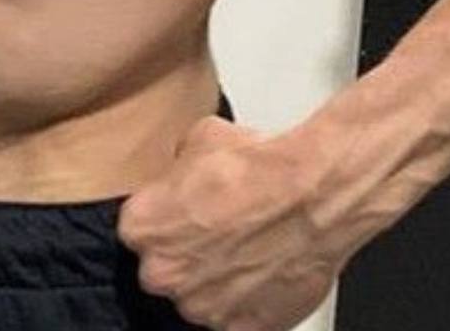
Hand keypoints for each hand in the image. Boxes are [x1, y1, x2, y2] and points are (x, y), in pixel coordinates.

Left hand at [116, 116, 345, 330]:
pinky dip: (247, 299)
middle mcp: (165, 274)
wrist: (312, 195)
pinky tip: (263, 267)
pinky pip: (236, 317)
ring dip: (215, 277)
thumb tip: (183, 171)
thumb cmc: (258, 169)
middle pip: (164, 267)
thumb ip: (178, 165)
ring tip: (246, 245)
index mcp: (142, 228)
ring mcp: (203, 307)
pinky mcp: (243, 328)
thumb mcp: (200, 138)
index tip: (180, 209)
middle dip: (185, 250)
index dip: (163, 215)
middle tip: (216, 227)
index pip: (137, 228)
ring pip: (198, 296)